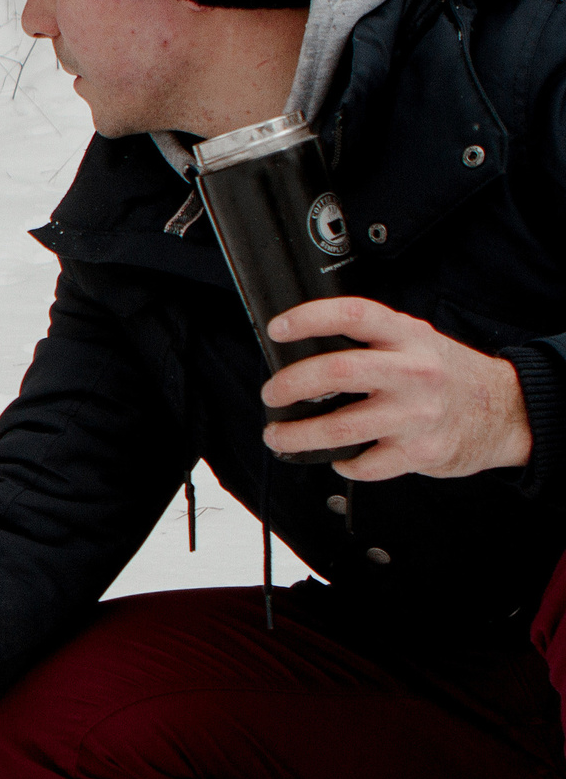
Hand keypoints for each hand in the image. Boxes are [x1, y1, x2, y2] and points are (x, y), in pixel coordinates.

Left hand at [262, 297, 532, 478]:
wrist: (506, 411)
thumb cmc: (448, 375)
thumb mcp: (416, 340)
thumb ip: (371, 341)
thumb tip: (302, 350)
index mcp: (407, 336)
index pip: (353, 315)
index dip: (309, 318)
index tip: (277, 329)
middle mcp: (413, 372)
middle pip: (336, 371)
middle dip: (290, 385)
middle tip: (272, 395)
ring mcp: (417, 414)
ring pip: (339, 428)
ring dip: (297, 435)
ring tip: (279, 435)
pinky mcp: (421, 452)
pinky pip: (363, 463)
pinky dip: (341, 463)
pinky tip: (337, 458)